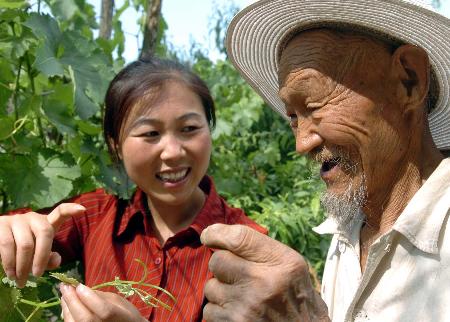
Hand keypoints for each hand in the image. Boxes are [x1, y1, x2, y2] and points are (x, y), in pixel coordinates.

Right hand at [0, 203, 85, 286]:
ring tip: (21, 280)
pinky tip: (11, 274)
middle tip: (36, 276)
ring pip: (25, 244)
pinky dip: (10, 263)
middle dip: (41, 258)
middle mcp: (33, 218)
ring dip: (23, 266)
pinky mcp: (1, 224)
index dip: (71, 210)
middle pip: (45, 233)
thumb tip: (56, 261)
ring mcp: (17, 219)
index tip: (83, 210)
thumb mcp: (37, 256)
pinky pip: (7, 244)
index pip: (60, 212)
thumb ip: (48, 259)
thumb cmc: (22, 251)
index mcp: (45, 223)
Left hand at [60, 284, 146, 321]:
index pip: (103, 310)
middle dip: (72, 300)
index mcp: (120, 317)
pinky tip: (67, 304)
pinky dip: (67, 314)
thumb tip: (81, 289)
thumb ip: (100, 296)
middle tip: (65, 286)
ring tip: (64, 292)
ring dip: (67, 306)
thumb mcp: (118, 301)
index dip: (89, 298)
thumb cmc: (124, 314)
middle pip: (85, 318)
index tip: (79, 285)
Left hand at [200, 224, 329, 321]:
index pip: (238, 238)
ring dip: (221, 292)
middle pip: (217, 260)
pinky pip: (209, 312)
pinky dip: (219, 313)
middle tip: (235, 275)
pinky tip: (238, 313)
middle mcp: (263, 282)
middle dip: (222, 266)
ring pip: (210, 287)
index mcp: (282, 263)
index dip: (216, 233)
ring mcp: (247, 306)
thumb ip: (260, 249)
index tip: (208, 236)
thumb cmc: (294, 297)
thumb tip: (219, 235)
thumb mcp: (291, 266)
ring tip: (241, 298)